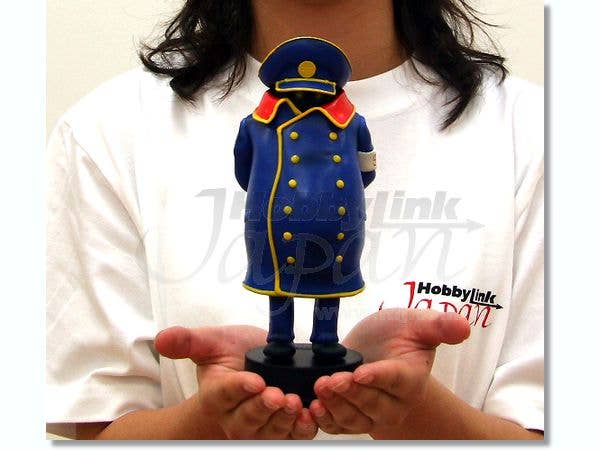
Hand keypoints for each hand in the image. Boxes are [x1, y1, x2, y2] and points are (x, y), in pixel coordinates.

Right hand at [155, 325, 316, 438]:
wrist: (256, 362)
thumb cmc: (232, 352)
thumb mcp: (213, 341)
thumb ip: (189, 340)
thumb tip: (162, 338)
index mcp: (216, 395)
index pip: (223, 395)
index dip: (239, 389)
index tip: (255, 380)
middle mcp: (235, 417)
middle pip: (247, 420)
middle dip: (262, 409)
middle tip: (276, 394)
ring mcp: (259, 427)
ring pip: (270, 431)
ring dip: (283, 420)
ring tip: (294, 403)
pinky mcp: (282, 430)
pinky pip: (292, 436)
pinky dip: (302, 429)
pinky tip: (310, 416)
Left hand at [309, 308, 469, 434]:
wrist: (380, 348)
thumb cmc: (400, 334)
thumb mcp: (416, 323)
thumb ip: (438, 325)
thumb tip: (464, 325)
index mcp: (410, 378)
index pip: (395, 380)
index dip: (377, 377)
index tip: (360, 373)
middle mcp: (394, 402)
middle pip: (372, 404)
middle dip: (351, 394)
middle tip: (332, 380)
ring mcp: (372, 413)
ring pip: (354, 419)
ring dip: (335, 406)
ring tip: (320, 388)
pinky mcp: (352, 416)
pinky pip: (339, 426)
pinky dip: (325, 420)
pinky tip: (313, 408)